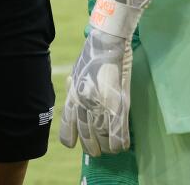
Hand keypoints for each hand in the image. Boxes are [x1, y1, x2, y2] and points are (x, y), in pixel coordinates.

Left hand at [59, 0, 153, 155]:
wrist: (106, 39)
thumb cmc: (92, 52)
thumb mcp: (76, 70)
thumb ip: (75, 86)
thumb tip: (73, 93)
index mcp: (72, 95)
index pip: (67, 124)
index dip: (70, 138)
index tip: (73, 145)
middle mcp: (84, 102)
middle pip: (86, 134)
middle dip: (91, 146)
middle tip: (96, 151)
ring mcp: (100, 102)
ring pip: (103, 135)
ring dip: (107, 146)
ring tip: (111, 150)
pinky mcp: (117, 100)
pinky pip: (118, 129)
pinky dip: (120, 140)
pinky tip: (122, 146)